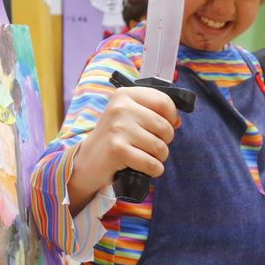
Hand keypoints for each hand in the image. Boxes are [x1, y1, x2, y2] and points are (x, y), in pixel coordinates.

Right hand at [67, 87, 180, 207]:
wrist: (87, 161)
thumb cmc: (114, 138)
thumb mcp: (128, 117)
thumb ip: (152, 113)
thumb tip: (177, 121)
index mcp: (125, 95)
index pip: (164, 101)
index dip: (172, 117)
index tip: (166, 126)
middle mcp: (120, 108)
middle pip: (165, 127)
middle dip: (165, 141)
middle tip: (151, 146)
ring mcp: (118, 128)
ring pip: (160, 147)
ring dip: (159, 158)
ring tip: (145, 156)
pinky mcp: (117, 149)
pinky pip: (151, 163)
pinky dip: (154, 170)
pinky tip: (145, 168)